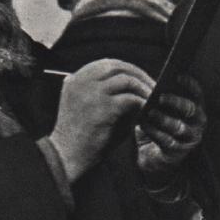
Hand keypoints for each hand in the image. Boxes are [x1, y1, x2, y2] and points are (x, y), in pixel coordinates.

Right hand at [49, 59, 154, 181]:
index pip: (107, 64)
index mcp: (75, 79)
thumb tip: (136, 85)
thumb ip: (105, 92)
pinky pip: (131, 99)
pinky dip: (142, 103)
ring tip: (153, 98)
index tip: (140, 78)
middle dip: (139, 75)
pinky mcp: (103, 108)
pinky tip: (147, 110)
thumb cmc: (80, 134)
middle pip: (118, 67)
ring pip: (127, 80)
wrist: (66, 155)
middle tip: (153, 86)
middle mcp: (82, 81)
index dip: (127, 69)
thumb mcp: (87, 105)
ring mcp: (92, 93)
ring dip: (143, 88)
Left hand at [135, 73, 205, 182]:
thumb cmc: (160, 127)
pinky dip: (154, 132)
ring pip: (179, 126)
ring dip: (164, 118)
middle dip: (176, 102)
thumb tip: (153, 87)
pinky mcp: (178, 152)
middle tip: (161, 96)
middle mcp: (197, 123)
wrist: (156, 157)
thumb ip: (162, 101)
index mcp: (195, 109)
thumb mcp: (163, 112)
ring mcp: (189, 139)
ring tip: (150, 111)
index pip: (197, 94)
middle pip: (190, 109)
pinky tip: (143, 125)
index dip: (189, 84)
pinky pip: (166, 141)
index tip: (177, 76)